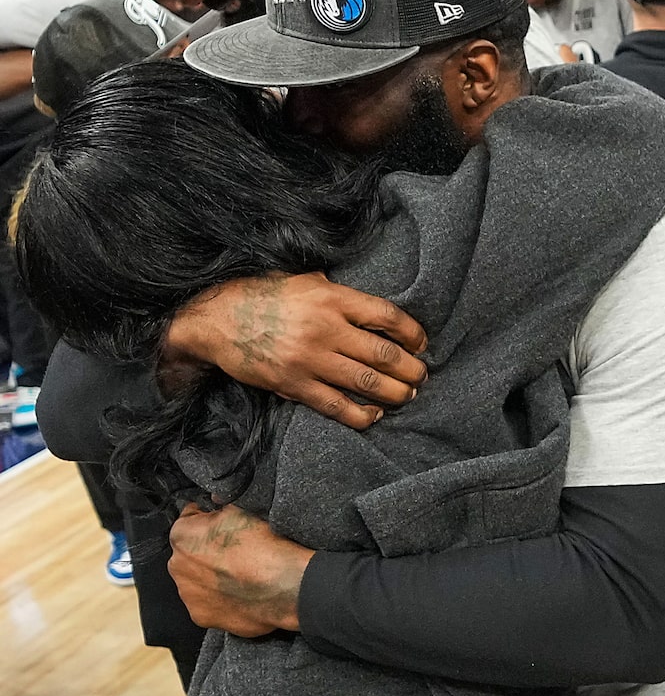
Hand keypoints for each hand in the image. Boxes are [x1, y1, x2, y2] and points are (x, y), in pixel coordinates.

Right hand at [164, 274, 428, 427]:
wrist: (211, 319)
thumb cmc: (258, 294)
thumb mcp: (301, 280)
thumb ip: (335, 292)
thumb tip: (367, 306)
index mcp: (330, 298)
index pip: (387, 316)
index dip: (413, 333)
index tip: (422, 343)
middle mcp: (325, 328)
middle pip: (385, 354)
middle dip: (412, 369)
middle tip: (421, 375)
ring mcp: (310, 359)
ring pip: (367, 382)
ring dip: (396, 393)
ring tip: (408, 395)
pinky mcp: (293, 384)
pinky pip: (336, 406)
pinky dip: (361, 414)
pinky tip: (374, 415)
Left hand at [170, 504, 313, 636]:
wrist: (288, 588)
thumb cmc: (268, 548)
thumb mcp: (244, 509)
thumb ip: (221, 507)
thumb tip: (215, 504)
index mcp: (182, 535)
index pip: (188, 520)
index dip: (208, 521)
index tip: (224, 527)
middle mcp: (177, 565)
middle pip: (189, 554)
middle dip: (207, 553)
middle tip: (237, 555)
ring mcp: (188, 594)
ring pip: (196, 581)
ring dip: (212, 578)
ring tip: (240, 577)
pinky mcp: (201, 616)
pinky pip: (207, 604)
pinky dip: (220, 600)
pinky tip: (240, 595)